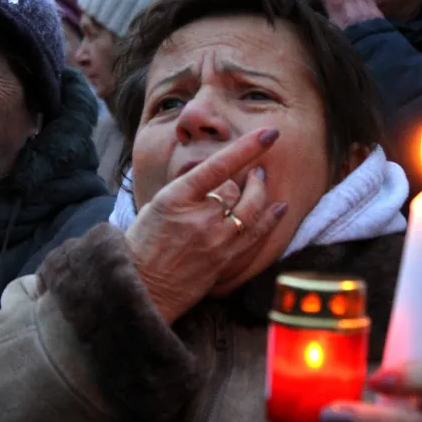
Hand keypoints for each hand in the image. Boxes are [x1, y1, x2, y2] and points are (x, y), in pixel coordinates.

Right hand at [125, 127, 287, 323]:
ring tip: (262, 181)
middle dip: (247, 178)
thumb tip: (214, 172)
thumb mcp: (155, 205)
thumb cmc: (143, 244)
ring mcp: (215, 241)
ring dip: (262, 193)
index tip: (269, 134)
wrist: (142, 286)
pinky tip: (279, 209)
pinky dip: (270, 220)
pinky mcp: (225, 261)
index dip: (246, 148)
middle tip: (255, 170)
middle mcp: (199, 218)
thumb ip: (186, 188)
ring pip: (252, 209)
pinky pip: (255, 235)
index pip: (218, 166)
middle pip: (236, 188)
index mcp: (176, 198)